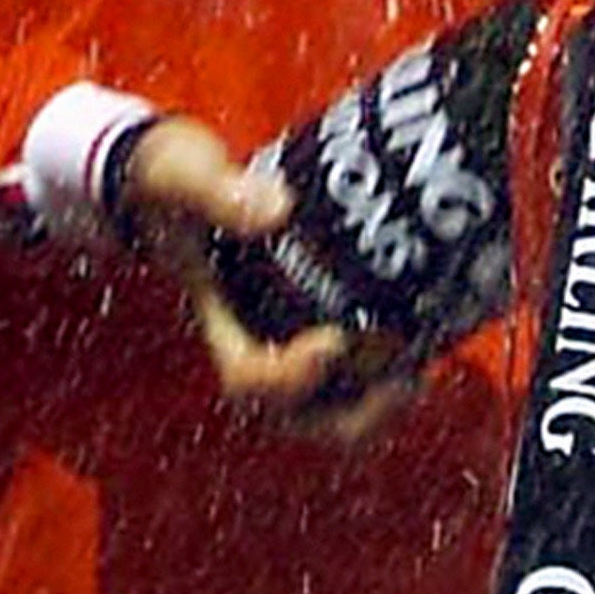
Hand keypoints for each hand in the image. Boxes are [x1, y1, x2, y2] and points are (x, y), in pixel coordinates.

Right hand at [121, 114, 415, 446]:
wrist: (172, 181)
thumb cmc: (171, 182)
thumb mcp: (181, 176)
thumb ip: (218, 192)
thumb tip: (277, 208)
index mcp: (220, 321)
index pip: (250, 379)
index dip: (291, 377)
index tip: (332, 343)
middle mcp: (254, 342)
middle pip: (299, 416)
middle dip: (353, 418)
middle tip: (403, 385)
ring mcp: (285, 336)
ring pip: (331, 405)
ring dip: (377, 403)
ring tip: (418, 375)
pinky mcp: (315, 319)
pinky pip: (353, 371)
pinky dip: (386, 369)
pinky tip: (423, 339)